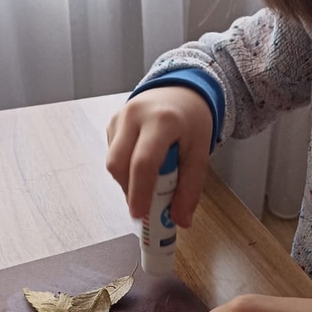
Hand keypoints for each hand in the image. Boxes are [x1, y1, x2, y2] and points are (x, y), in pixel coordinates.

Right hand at [106, 86, 212, 226]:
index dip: (139, 192)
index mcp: (162, 121)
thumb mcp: (199, 153)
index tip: (140, 215)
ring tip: (149, 179)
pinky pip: (113, 155)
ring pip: (113, 162)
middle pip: (117, 163)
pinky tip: (142, 163)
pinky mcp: (111, 123)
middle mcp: (134, 115)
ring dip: (128, 180)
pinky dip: (126, 168)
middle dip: (129, 190)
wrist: (180, 90)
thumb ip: (190, 189)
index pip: (143, 162)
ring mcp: (119, 117)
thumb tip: (180, 221)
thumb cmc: (191, 122)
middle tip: (145, 204)